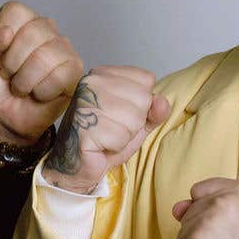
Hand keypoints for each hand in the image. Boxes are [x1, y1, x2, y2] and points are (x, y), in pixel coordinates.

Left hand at [0, 1, 83, 145]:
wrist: (0, 116)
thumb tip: (7, 33)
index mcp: (21, 18)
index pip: (15, 12)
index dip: (0, 39)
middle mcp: (45, 28)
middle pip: (32, 34)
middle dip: (12, 64)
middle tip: (8, 75)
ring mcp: (63, 48)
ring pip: (44, 57)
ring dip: (24, 81)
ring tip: (21, 86)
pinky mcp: (75, 71)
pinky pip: (59, 77)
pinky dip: (41, 92)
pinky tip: (38, 93)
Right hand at [41, 65, 170, 194]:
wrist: (76, 165)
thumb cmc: (105, 140)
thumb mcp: (137, 122)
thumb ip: (154, 110)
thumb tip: (162, 102)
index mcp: (104, 74)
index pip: (146, 79)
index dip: (142, 104)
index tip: (121, 115)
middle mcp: (92, 82)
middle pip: (143, 98)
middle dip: (134, 122)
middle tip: (113, 129)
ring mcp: (85, 101)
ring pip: (134, 119)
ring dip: (125, 136)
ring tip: (107, 137)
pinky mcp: (83, 124)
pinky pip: (120, 137)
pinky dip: (115, 147)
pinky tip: (100, 146)